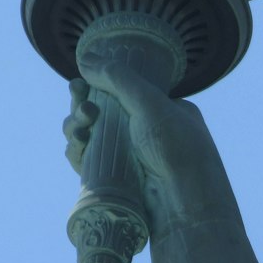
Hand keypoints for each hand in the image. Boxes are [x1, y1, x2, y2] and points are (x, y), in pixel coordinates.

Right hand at [62, 49, 227, 228]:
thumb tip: (83, 57)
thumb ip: (118, 78)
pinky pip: (89, 163)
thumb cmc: (178, 150)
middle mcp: (147, 133)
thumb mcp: (151, 104)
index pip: (121, 92)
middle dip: (83, 108)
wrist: (186, 205)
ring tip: (80, 129)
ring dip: (77, 128)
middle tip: (82, 107)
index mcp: (164, 111)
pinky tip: (77, 146)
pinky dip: (78, 152)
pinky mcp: (118, 182)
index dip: (95, 86)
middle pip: (100, 113)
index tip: (78, 84)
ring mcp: (131, 159)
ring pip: (91, 137)